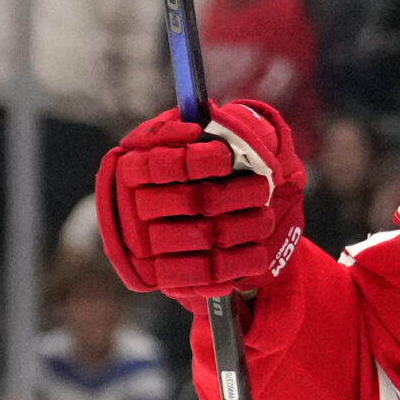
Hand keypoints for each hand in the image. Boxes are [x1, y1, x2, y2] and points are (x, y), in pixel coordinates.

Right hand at [96, 101, 307, 300]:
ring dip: (244, 226)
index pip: (159, 163)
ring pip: (202, 236)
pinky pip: (201, 274)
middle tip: (263, 188)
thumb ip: (207, 128)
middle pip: (190, 201)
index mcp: (133, 169)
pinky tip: (258, 252)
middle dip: (233, 195)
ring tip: (266, 218)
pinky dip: (236, 262)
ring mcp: (146, 245)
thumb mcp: (198, 141)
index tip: (226, 157)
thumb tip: (218, 123)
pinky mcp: (163, 276)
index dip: (195, 160)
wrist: (193, 223)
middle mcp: (133, 208)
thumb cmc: (200, 171)